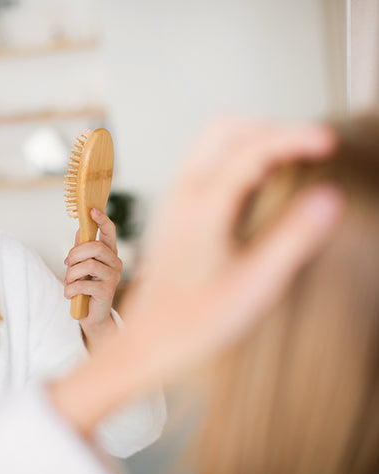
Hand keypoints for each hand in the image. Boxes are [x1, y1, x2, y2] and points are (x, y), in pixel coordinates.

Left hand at [63, 208, 121, 348]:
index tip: (92, 210)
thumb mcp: (81, 267)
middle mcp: (115, 262)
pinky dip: (71, 288)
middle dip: (75, 254)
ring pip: (88, 264)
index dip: (102, 220)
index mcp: (109, 253)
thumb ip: (81, 250)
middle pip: (95, 246)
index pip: (109, 232)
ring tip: (69, 282)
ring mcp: (113, 277)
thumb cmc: (86, 289)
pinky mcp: (107, 291)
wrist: (92, 317)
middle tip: (67, 263)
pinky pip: (84, 283)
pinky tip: (70, 294)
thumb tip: (79, 230)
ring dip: (72, 274)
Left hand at [121, 119, 342, 383]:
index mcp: (202, 207)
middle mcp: (182, 195)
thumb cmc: (193, 324)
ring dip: (251, 139)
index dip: (294, 136)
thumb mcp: (254, 286)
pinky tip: (259, 184)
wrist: (146, 342)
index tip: (329, 140)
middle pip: (224, 130)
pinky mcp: (173, 212)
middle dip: (270, 127)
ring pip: (211, 144)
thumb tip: (328, 197)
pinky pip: (204, 164)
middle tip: (309, 146)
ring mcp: (174, 201)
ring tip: (290, 159)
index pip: (251, 149)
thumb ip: (292, 239)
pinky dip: (235, 157)